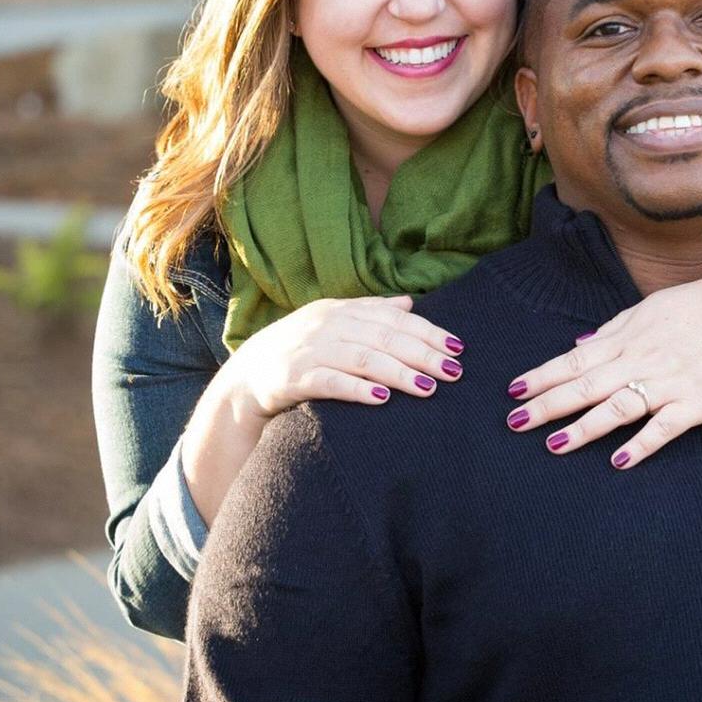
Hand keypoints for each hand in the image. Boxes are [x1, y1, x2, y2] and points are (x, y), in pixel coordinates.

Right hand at [225, 295, 464, 419]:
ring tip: (428, 387)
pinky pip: (330, 383)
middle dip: (422, 353)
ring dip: (398, 372)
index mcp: (339, 310)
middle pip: (383, 337)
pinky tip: (383, 399)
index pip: (392, 317)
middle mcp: (325, 325)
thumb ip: (370, 313)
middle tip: (453, 371)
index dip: (427, 331)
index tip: (457, 348)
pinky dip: (358, 389)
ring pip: (362, 358)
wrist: (243, 381)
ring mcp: (308, 351)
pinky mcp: (292, 379)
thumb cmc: (297, 353)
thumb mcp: (332, 326)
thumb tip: (409, 302)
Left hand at [503, 270, 701, 468]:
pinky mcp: (697, 402)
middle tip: (514, 422)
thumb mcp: (649, 309)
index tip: (513, 391)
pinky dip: (641, 443)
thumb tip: (577, 346)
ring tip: (554, 445)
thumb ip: (613, 330)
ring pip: (618, 407)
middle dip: (548, 404)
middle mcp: (642, 360)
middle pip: (587, 386)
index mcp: (628, 339)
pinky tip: (619, 460)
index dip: (542, 376)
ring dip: (584, 427)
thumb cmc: (699, 308)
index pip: (575, 361)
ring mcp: (669, 383)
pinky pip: (664, 426)